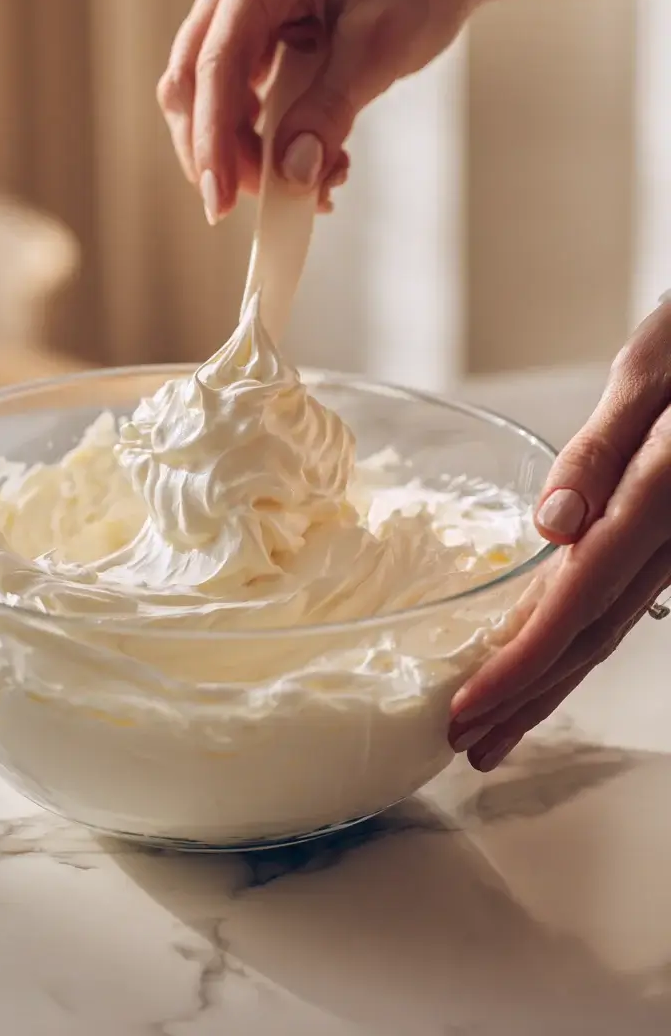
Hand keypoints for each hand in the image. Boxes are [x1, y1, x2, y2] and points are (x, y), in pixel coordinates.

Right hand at [157, 0, 485, 222]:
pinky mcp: (247, 32)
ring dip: (241, 150)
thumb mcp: (381, 49)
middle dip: (219, 152)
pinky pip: (231, 95)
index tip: (223, 200)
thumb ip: (330, 112)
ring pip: (203, 95)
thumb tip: (290, 174)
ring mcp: (234, 3)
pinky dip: (259, 138)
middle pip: (192, 81)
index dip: (212, 139)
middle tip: (256, 204)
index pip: (216, 63)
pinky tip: (304, 157)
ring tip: (304, 180)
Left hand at [449, 298, 670, 770]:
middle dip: (526, 698)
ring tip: (497, 726)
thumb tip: (553, 525)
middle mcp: (668, 537)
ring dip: (547, 682)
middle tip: (470, 746)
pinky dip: (570, 637)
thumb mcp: (652, 373)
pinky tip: (541, 654)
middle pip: (589, 636)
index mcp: (659, 501)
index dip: (521, 665)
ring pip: (604, 627)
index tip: (468, 709)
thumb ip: (605, 450)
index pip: (578, 603)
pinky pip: (614, 597)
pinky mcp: (664, 532)